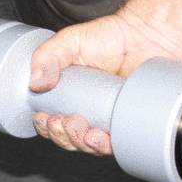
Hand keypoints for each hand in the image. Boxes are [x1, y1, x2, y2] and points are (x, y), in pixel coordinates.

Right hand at [28, 7, 181, 155]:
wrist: (146, 35)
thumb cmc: (110, 36)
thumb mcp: (69, 41)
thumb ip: (47, 57)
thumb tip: (35, 84)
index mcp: (68, 95)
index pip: (50, 122)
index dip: (46, 126)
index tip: (46, 118)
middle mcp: (86, 109)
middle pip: (67, 138)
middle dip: (62, 135)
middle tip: (65, 121)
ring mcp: (107, 118)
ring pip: (88, 146)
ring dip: (80, 143)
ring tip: (81, 128)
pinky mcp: (127, 122)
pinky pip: (114, 144)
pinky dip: (103, 146)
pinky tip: (100, 137)